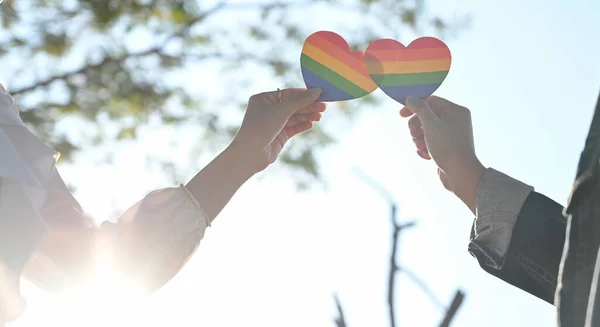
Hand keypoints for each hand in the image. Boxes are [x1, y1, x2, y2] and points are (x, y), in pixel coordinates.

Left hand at [231, 88, 324, 172]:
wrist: (250, 154)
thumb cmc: (261, 127)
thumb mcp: (281, 110)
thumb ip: (300, 100)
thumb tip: (317, 91)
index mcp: (264, 99)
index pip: (288, 94)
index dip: (304, 94)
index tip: (319, 94)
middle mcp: (268, 110)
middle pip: (293, 105)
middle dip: (308, 106)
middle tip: (324, 107)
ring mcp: (273, 123)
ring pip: (294, 117)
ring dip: (307, 116)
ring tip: (320, 116)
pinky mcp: (278, 135)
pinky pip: (293, 128)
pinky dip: (302, 126)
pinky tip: (311, 124)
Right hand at [400, 96, 484, 211]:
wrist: (460, 175)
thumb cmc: (447, 148)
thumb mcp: (431, 124)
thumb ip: (420, 108)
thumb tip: (411, 98)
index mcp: (455, 111)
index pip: (430, 101)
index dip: (414, 107)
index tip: (401, 115)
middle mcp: (455, 120)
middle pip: (427, 116)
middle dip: (417, 127)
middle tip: (414, 136)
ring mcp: (452, 134)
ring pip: (426, 130)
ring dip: (419, 139)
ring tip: (422, 148)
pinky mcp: (447, 146)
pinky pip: (431, 141)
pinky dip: (425, 147)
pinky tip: (426, 156)